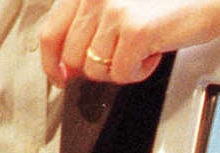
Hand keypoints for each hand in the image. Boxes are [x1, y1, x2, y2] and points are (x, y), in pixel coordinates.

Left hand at [40, 0, 219, 85]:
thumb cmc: (168, 4)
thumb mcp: (119, 7)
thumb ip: (89, 29)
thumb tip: (68, 66)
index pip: (51, 33)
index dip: (52, 63)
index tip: (60, 77)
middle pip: (73, 58)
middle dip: (96, 68)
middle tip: (121, 60)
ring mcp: (114, 12)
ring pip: (96, 69)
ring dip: (120, 70)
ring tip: (142, 52)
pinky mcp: (135, 31)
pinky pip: (120, 74)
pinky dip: (137, 73)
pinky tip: (152, 54)